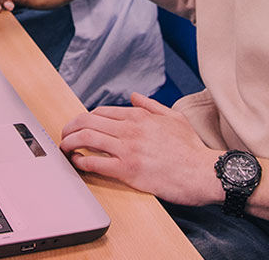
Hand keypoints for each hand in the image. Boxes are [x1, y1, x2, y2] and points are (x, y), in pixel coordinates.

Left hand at [60, 93, 218, 205]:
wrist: (204, 172)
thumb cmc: (191, 148)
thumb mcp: (174, 117)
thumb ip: (151, 105)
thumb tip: (133, 96)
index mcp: (139, 116)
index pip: (101, 112)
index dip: (85, 118)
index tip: (79, 125)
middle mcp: (130, 129)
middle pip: (88, 121)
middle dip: (70, 127)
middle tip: (64, 135)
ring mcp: (128, 149)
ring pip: (88, 138)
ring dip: (70, 142)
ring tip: (64, 148)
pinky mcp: (129, 171)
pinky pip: (96, 163)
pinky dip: (82, 162)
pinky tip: (78, 163)